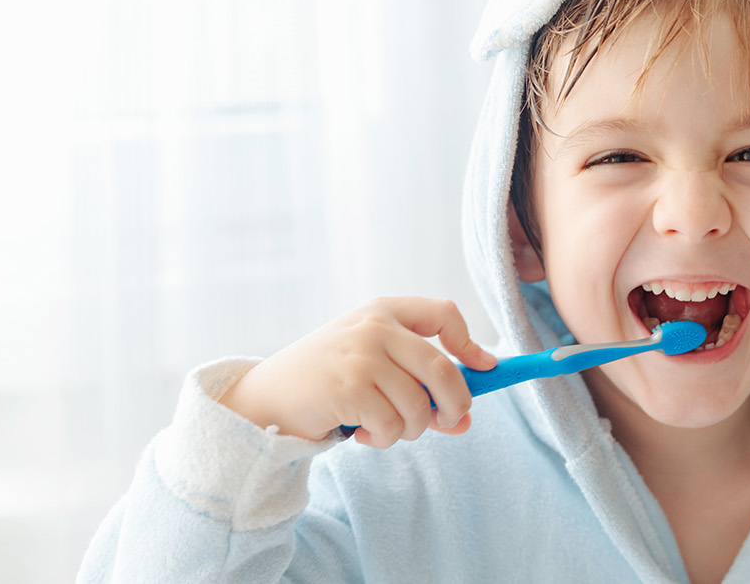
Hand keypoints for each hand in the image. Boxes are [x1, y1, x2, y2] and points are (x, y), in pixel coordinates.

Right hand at [218, 297, 497, 446]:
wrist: (264, 399)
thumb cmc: (324, 385)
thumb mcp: (372, 372)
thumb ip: (417, 388)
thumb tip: (463, 421)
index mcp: (382, 311)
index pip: (443, 312)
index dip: (469, 343)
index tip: (484, 367)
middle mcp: (375, 326)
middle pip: (442, 369)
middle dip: (455, 404)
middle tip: (447, 423)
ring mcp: (362, 355)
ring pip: (419, 407)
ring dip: (408, 431)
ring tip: (382, 429)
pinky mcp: (350, 387)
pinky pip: (392, 426)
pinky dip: (382, 439)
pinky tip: (361, 433)